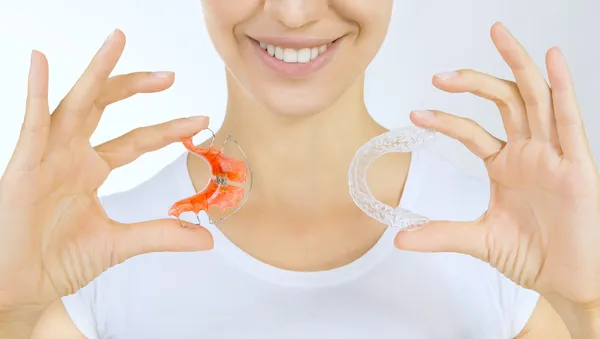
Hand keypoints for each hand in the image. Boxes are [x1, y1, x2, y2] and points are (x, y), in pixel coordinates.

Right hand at [0, 29, 212, 325]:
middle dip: (136, 87)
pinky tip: (41, 62)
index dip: (168, 130)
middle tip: (170, 76)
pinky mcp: (24, 165)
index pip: (137, 140)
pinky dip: (36, 93)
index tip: (200, 122)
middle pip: (106, 107)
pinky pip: (32, 124)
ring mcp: (47, 155)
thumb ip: (162, 235)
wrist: (20, 287)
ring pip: (74, 104)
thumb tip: (207, 238)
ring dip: (96, 72)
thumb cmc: (58, 261)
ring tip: (118, 40)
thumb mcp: (120, 244)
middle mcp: (71, 155)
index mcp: (91, 170)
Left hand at [394, 22, 599, 332]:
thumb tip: (398, 238)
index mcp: (507, 166)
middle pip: (504, 100)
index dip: (445, 120)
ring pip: (537, 97)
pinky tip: (551, 58)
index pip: (472, 131)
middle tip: (440, 74)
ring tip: (497, 33)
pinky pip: (570, 119)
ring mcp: (554, 154)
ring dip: (517, 64)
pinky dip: (563, 87)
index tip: (415, 114)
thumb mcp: (480, 241)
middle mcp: (530, 152)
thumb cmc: (536, 257)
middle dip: (474, 82)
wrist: (572, 282)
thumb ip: (441, 235)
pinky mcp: (577, 164)